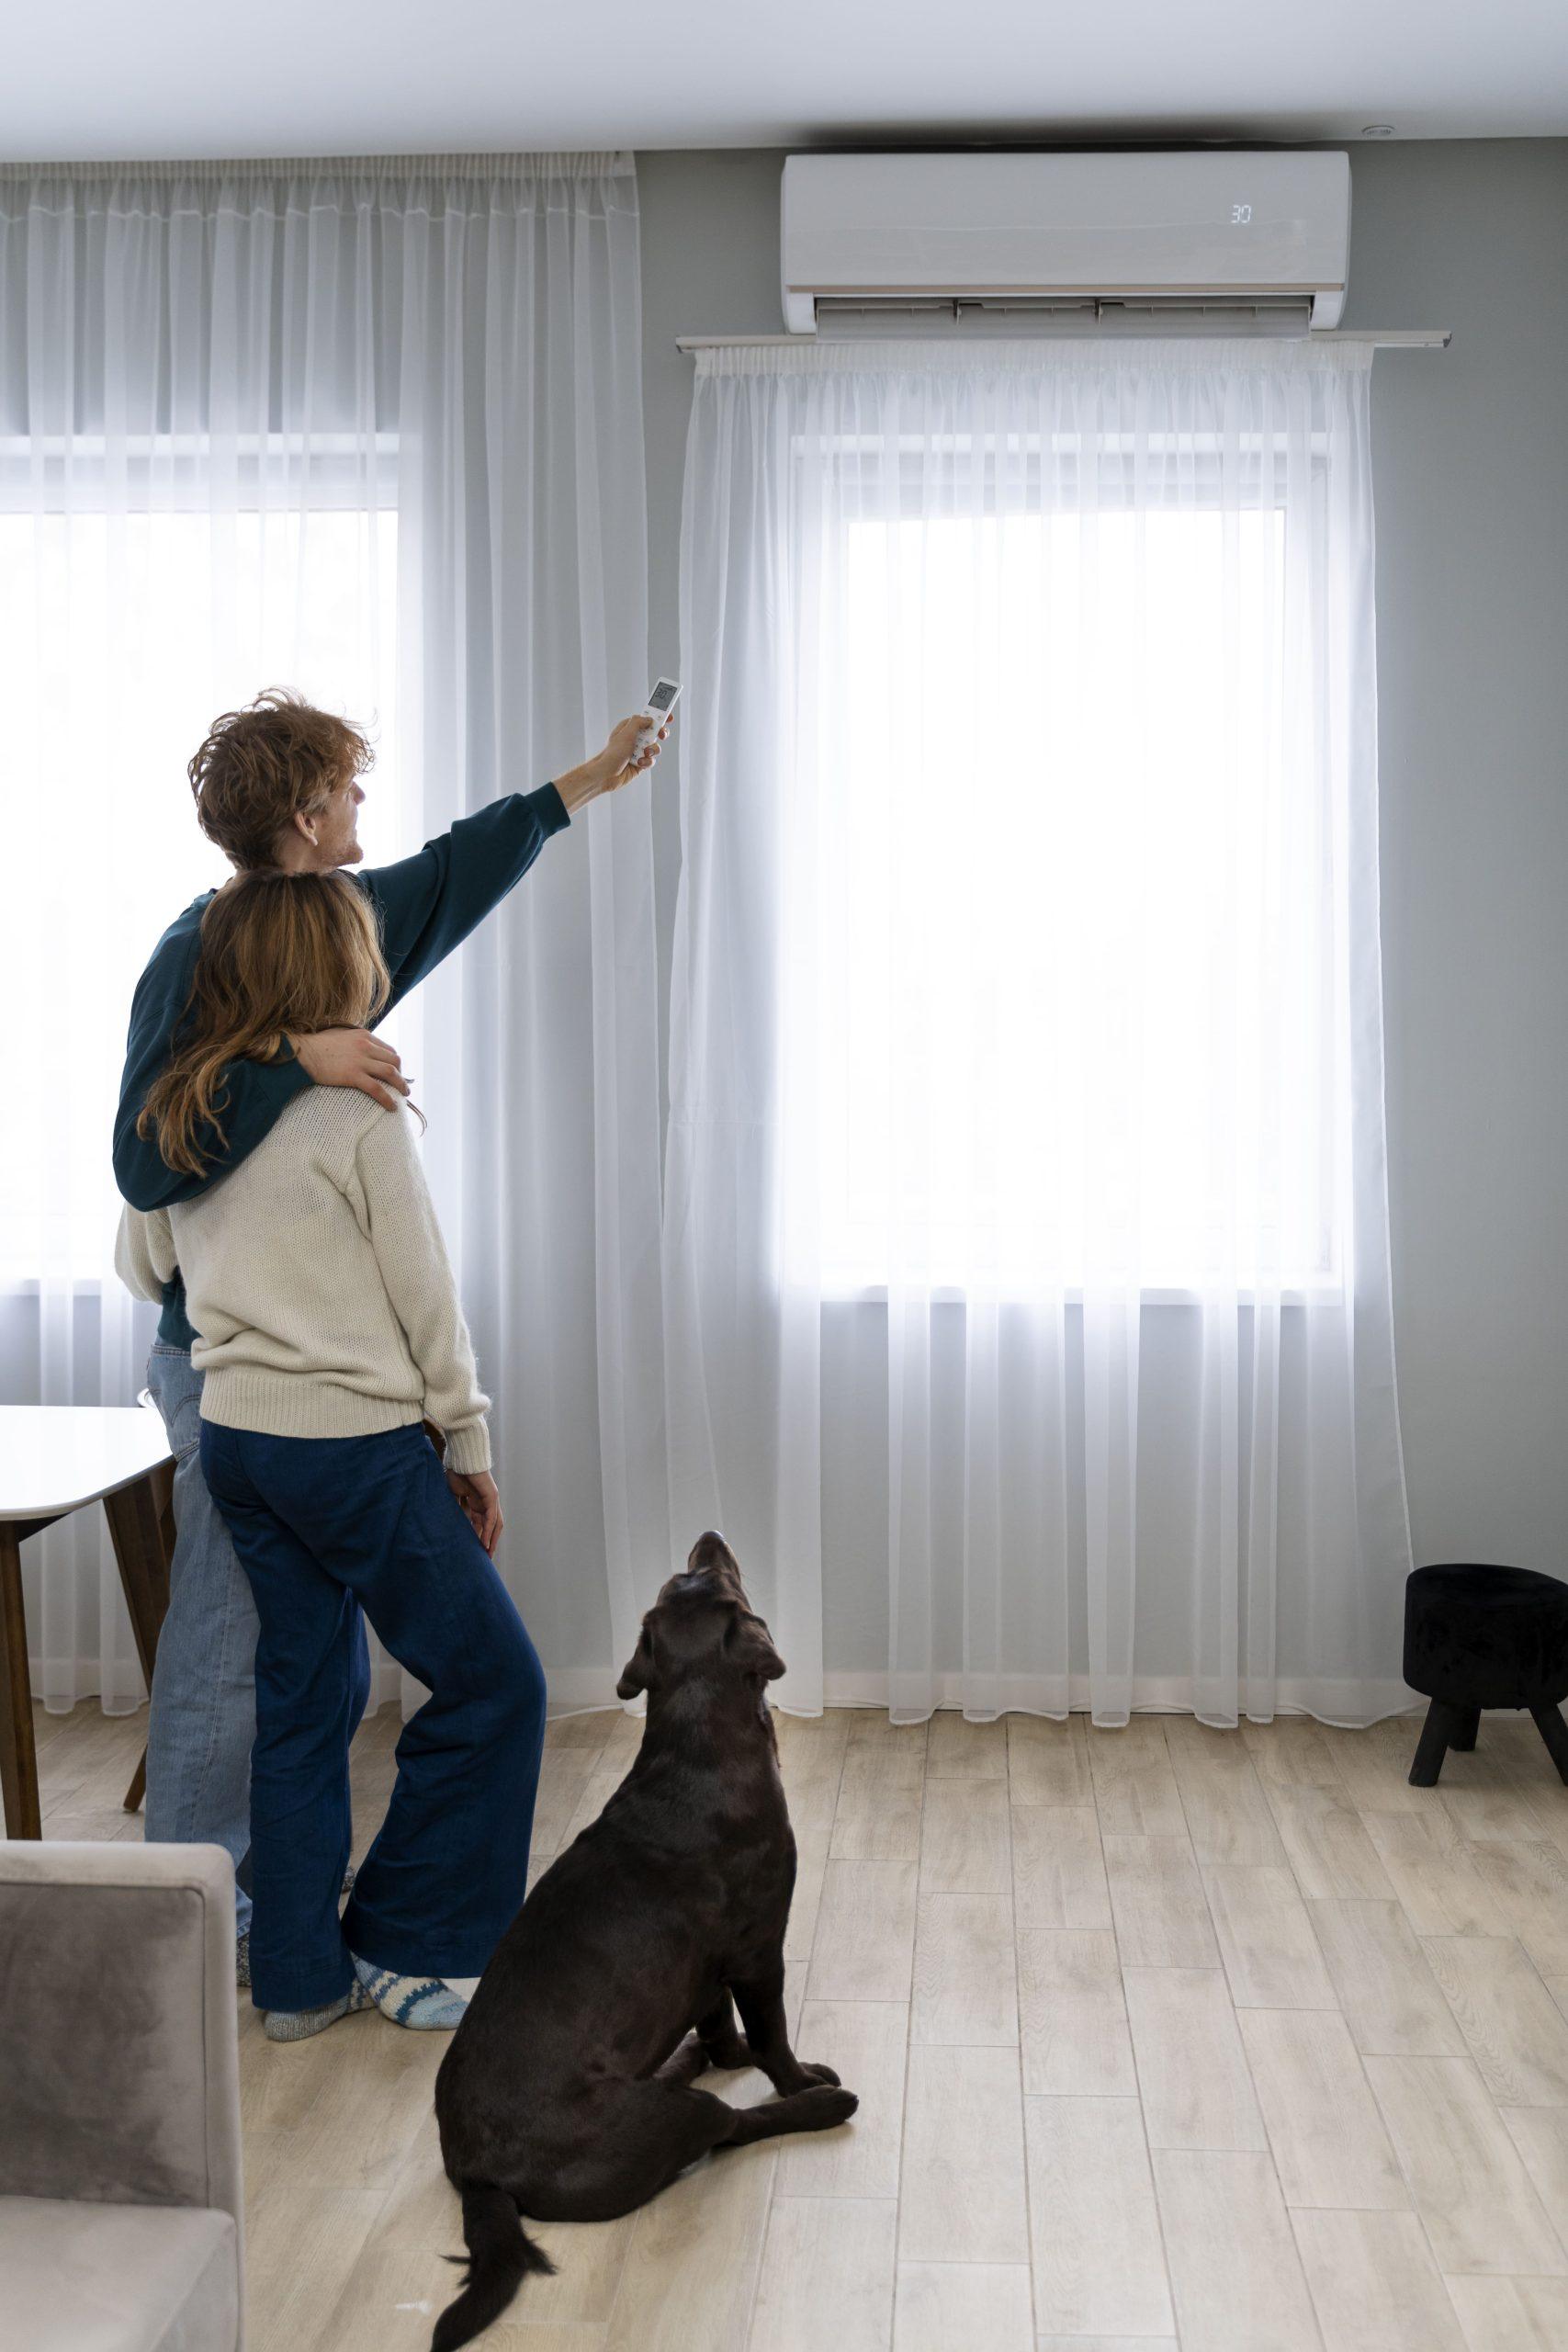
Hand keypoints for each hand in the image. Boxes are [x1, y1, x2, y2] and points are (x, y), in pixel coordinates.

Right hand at [292, 1027, 409, 1109]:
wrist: (302, 1054)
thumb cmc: (316, 1046)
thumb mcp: (339, 1035)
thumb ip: (353, 1040)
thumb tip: (360, 1048)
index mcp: (363, 1036)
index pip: (388, 1049)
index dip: (395, 1062)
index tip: (395, 1072)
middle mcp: (365, 1046)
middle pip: (394, 1060)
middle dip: (401, 1073)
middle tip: (401, 1085)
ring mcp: (360, 1060)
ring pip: (390, 1073)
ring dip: (400, 1085)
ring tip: (403, 1095)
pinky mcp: (353, 1075)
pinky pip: (377, 1089)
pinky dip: (387, 1098)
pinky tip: (391, 1107)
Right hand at [448, 1469, 503, 1555]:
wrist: (461, 1458)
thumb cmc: (455, 1472)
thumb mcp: (453, 1495)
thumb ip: (453, 1508)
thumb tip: (446, 1522)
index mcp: (476, 1503)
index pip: (479, 1524)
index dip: (477, 1537)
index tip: (472, 1550)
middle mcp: (486, 1503)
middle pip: (489, 1527)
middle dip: (487, 1542)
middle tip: (483, 1558)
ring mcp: (491, 1500)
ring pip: (494, 1525)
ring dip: (491, 1540)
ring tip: (487, 1554)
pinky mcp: (492, 1497)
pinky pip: (491, 1517)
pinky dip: (489, 1531)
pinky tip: (486, 1542)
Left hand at [554, 714, 669, 813]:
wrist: (607, 775)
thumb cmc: (613, 753)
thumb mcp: (626, 733)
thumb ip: (638, 722)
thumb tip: (650, 719)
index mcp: (630, 727)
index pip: (646, 718)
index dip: (658, 716)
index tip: (669, 716)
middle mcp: (635, 738)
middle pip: (655, 732)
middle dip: (660, 734)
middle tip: (661, 735)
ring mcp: (638, 750)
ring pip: (655, 747)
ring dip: (652, 750)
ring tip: (644, 753)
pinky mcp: (641, 763)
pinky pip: (651, 760)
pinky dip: (647, 762)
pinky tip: (638, 763)